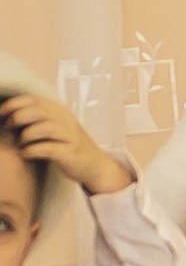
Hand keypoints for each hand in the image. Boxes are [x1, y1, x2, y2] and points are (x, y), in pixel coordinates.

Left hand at [0, 94, 128, 195]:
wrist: (95, 165)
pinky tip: (25, 154)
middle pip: (39, 111)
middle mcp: (67, 121)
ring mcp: (71, 137)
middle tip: (9, 127)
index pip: (35, 100)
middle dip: (18, 117)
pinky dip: (32, 150)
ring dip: (26, 135)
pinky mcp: (71, 153)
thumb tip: (7, 115)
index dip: (14, 104)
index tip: (1, 113)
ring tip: (19, 143)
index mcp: (60, 111)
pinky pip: (48, 149)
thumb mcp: (55, 126)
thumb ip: (37, 118)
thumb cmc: (68, 145)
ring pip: (45, 128)